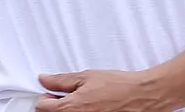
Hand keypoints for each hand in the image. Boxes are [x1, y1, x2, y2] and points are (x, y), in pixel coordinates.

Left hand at [36, 70, 171, 111]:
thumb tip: (44, 79)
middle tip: (70, 98)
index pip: (41, 107)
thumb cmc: (119, 85)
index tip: (53, 93)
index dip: (46, 97)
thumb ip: (61, 80)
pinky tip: (94, 109)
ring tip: (85, 104)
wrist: (143, 96)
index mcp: (70, 108)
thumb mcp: (87, 76)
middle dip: (56, 107)